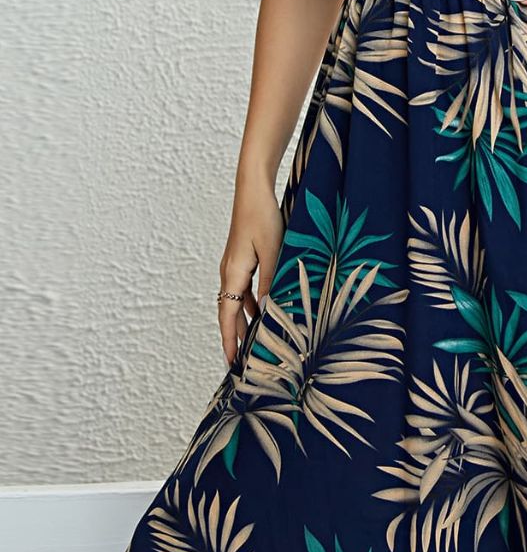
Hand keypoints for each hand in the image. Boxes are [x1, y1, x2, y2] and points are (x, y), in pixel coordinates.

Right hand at [218, 177, 284, 366]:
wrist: (252, 189)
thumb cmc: (262, 217)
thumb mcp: (273, 251)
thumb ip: (272, 281)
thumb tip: (269, 311)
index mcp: (233, 273)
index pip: (227, 315)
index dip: (229, 340)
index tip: (231, 362)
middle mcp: (229, 272)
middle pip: (229, 312)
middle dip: (235, 336)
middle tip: (242, 361)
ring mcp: (234, 265)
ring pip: (236, 301)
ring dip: (244, 321)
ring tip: (254, 342)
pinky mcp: (242, 258)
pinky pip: (243, 289)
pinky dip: (250, 303)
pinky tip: (263, 310)